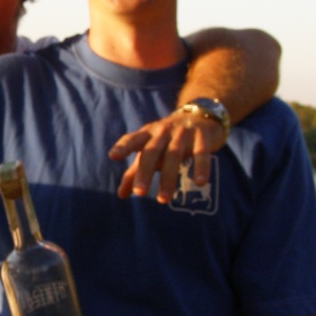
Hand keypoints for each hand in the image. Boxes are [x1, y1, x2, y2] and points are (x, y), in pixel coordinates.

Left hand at [108, 110, 225, 203]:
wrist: (200, 116)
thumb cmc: (168, 139)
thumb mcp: (150, 151)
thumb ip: (135, 171)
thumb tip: (120, 195)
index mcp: (147, 134)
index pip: (132, 139)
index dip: (123, 147)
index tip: (113, 156)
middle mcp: (163, 132)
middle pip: (152, 151)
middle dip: (145, 172)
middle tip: (139, 193)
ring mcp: (183, 133)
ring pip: (174, 155)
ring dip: (168, 178)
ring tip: (162, 200)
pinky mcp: (202, 137)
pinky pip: (201, 153)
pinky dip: (201, 167)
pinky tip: (200, 183)